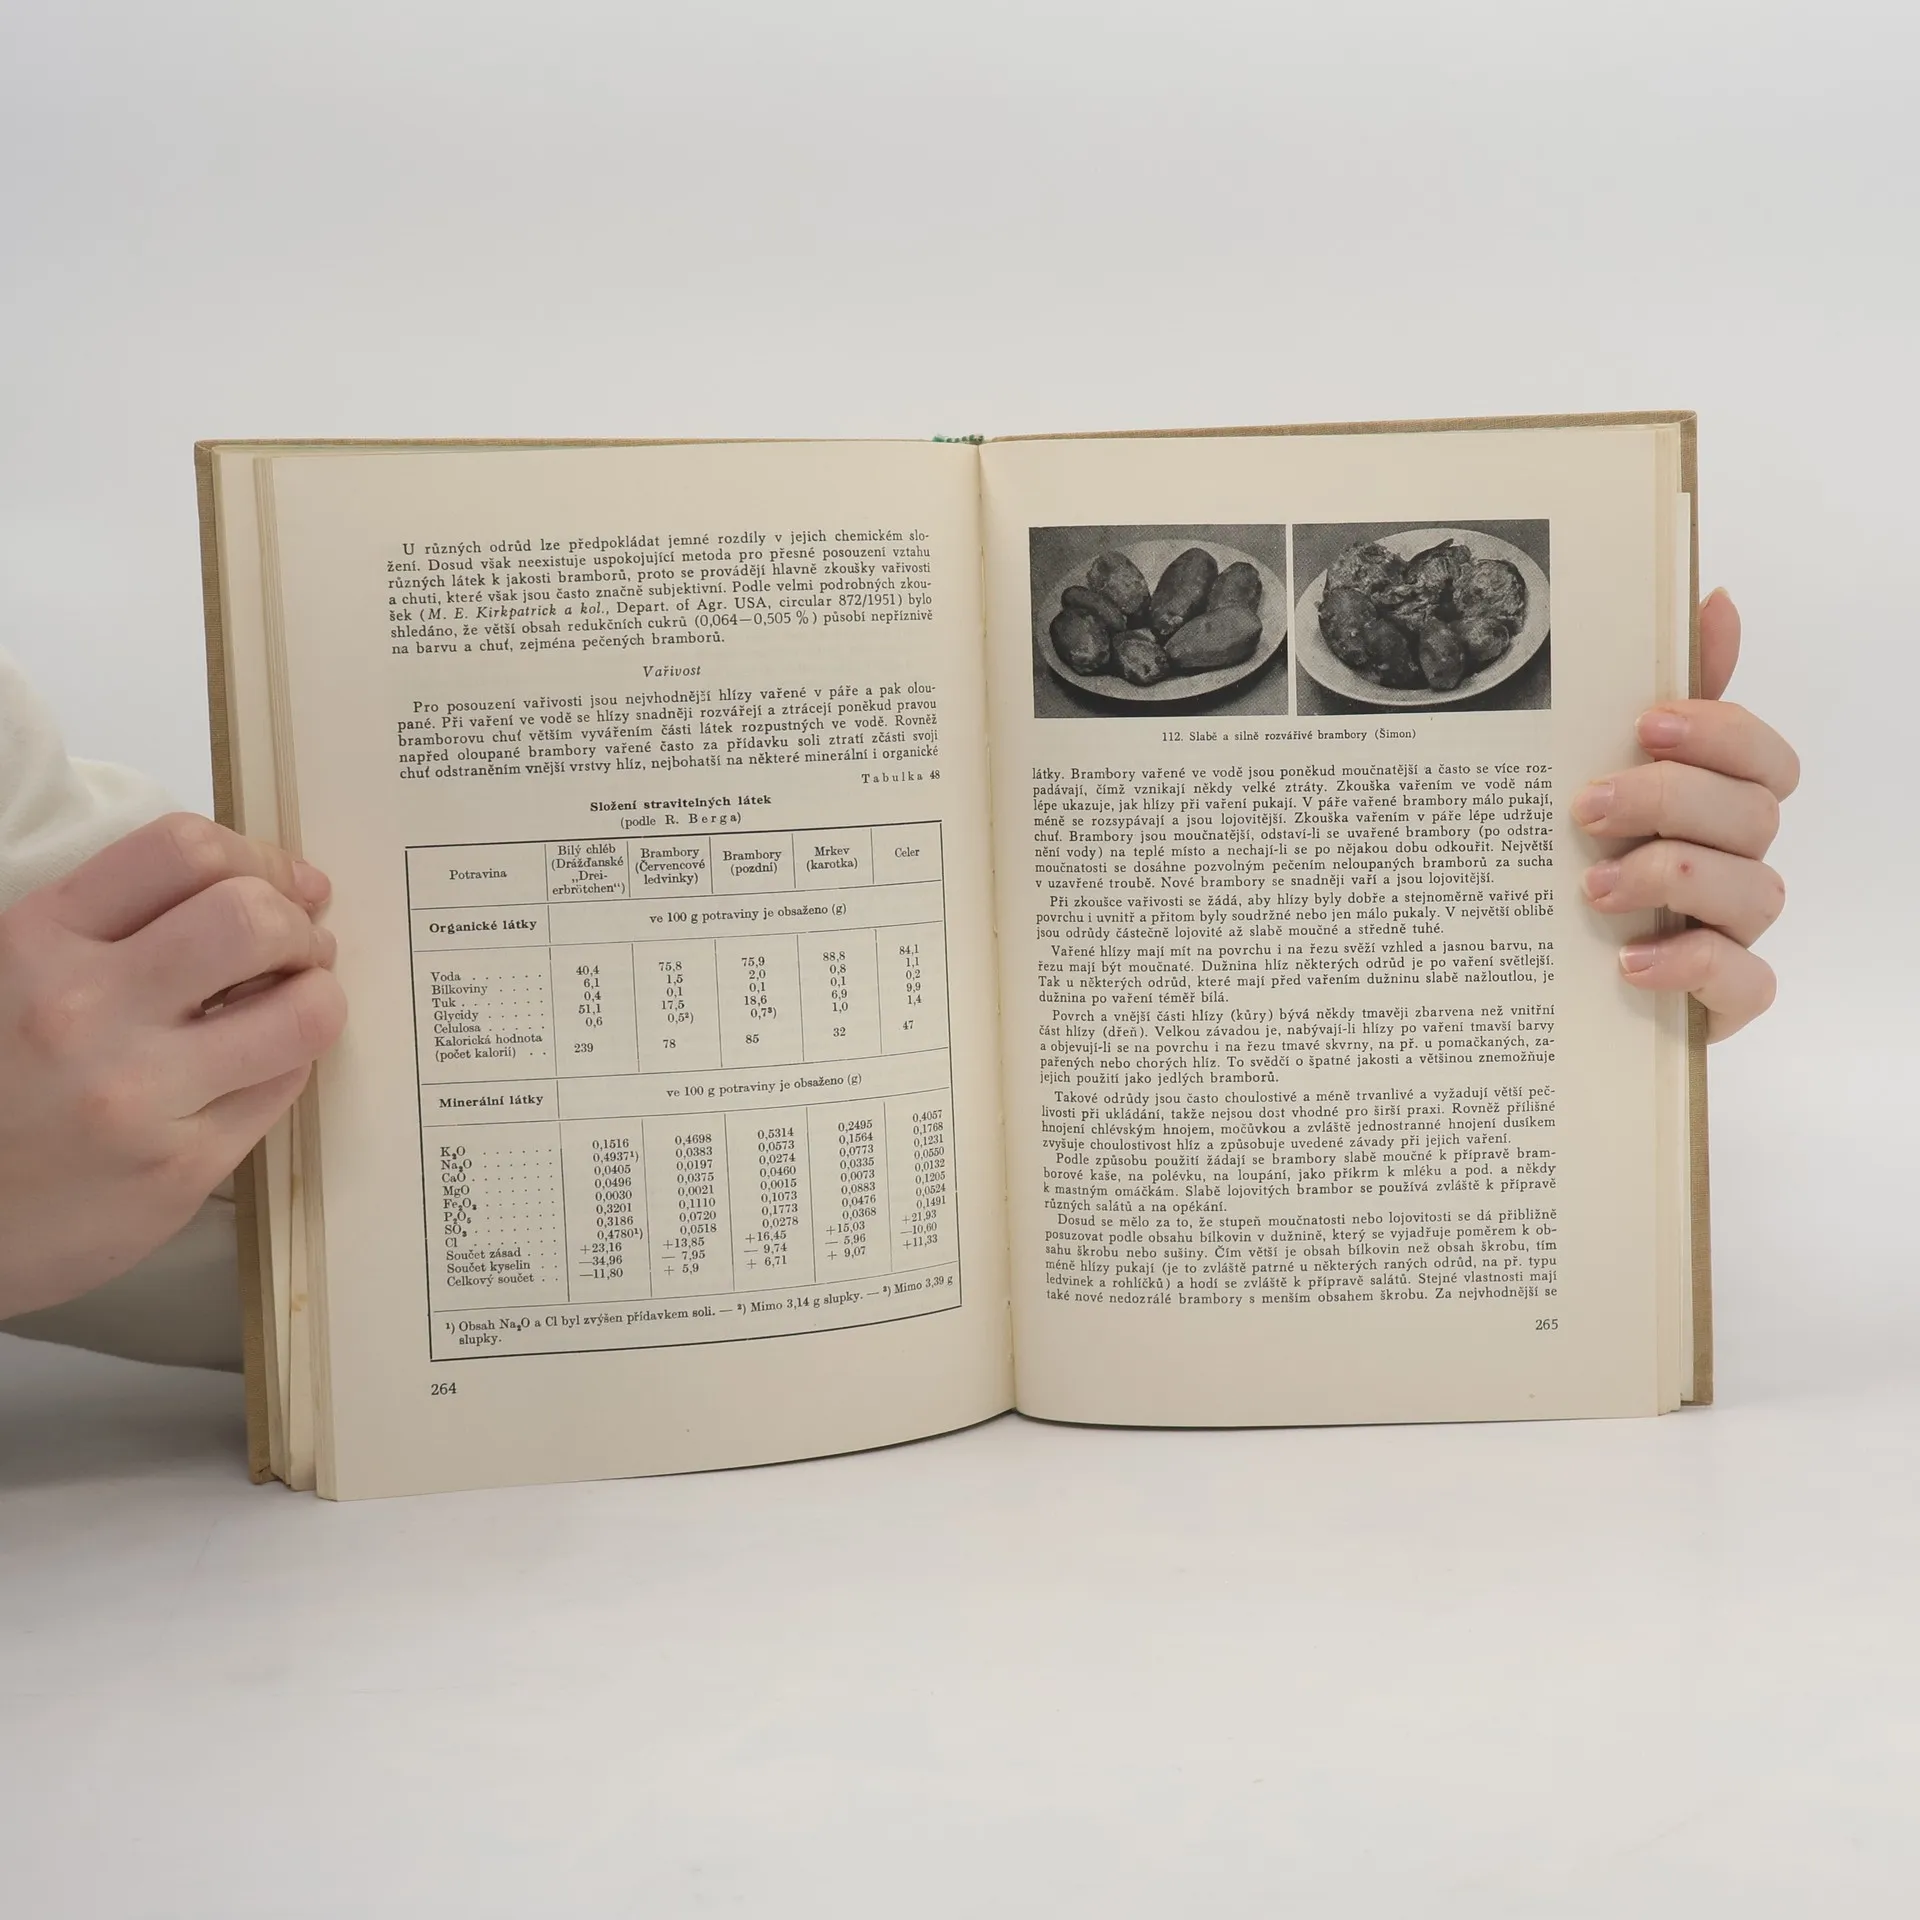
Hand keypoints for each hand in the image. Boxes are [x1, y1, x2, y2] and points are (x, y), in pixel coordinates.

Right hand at [0, 814, 345, 1317]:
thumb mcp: (7, 974)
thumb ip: (105, 925)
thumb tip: (254, 881)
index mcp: (34, 941)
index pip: (181, 850)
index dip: (257, 857)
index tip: (281, 880)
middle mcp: (86, 1011)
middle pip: (253, 919)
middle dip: (297, 922)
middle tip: (296, 945)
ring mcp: (140, 1096)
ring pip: (302, 1012)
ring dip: (317, 994)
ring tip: (296, 1000)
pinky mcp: (182, 1169)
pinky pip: (284, 1086)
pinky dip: (291, 1059)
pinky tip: (261, 1059)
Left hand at [1574, 589, 1795, 1039]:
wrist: (1537, 974)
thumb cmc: (1584, 855)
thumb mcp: (1600, 767)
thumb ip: (1666, 694)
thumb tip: (1710, 597)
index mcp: (1716, 802)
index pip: (1764, 757)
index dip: (1722, 733)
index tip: (1646, 724)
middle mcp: (1736, 860)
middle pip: (1755, 816)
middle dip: (1671, 801)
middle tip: (1587, 806)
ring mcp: (1734, 930)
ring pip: (1756, 891)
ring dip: (1673, 877)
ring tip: (1593, 888)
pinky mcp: (1722, 999)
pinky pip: (1746, 982)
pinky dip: (1691, 966)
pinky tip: (1630, 960)